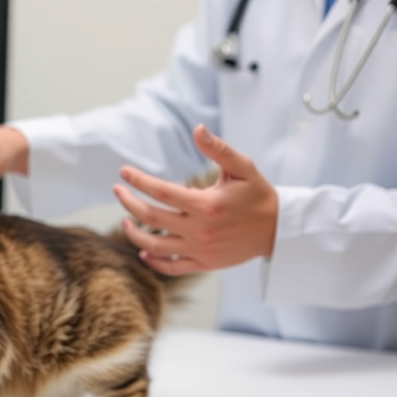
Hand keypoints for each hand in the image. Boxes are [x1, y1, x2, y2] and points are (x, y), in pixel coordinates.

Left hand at [112, 125, 277, 274]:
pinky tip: (143, 250)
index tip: (124, 172)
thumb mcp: (242, 167)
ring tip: (124, 220)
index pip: (161, 191)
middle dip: (129, 202)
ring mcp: (200, 250)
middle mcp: (200, 230)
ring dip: (135, 233)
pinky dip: (154, 261)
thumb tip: (197, 129)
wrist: (278, 230)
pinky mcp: (204, 264)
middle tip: (118, 191)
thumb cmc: (258, 195)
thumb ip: (218, 149)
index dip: (139, 180)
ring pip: (156, 245)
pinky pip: (171, 267)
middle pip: (152, 216)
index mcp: (206, 204)